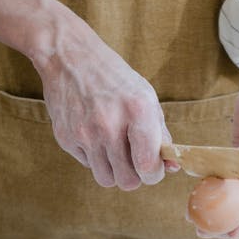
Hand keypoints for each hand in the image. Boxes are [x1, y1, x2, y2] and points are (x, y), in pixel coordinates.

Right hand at [35, 19, 174, 189]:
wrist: (69, 57)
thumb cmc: (114, 78)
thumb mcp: (146, 97)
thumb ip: (161, 134)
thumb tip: (172, 167)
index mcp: (137, 111)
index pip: (148, 166)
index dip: (154, 174)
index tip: (153, 168)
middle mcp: (109, 125)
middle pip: (128, 181)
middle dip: (135, 176)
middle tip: (134, 162)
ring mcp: (85, 133)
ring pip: (106, 179)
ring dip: (114, 171)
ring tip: (115, 150)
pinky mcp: (66, 138)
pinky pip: (87, 165)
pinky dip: (94, 157)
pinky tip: (94, 135)